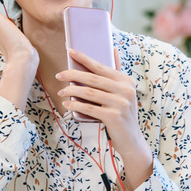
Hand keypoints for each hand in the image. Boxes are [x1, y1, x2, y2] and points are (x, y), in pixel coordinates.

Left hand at [58, 49, 152, 190]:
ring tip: (61, 91)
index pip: (101, 66)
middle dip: (73, 75)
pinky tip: (67, 103)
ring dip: (71, 91)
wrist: (131, 140)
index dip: (84, 58)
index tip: (70, 51)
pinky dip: (76, 105)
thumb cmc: (122, 114)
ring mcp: (121, 104)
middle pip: (93, 78)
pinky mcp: (114, 117)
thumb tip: (114, 50)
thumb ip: (116, 74)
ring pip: (89, 93)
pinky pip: (89, 108)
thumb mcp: (123, 93)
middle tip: (59, 75)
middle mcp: (125, 90)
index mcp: (126, 81)